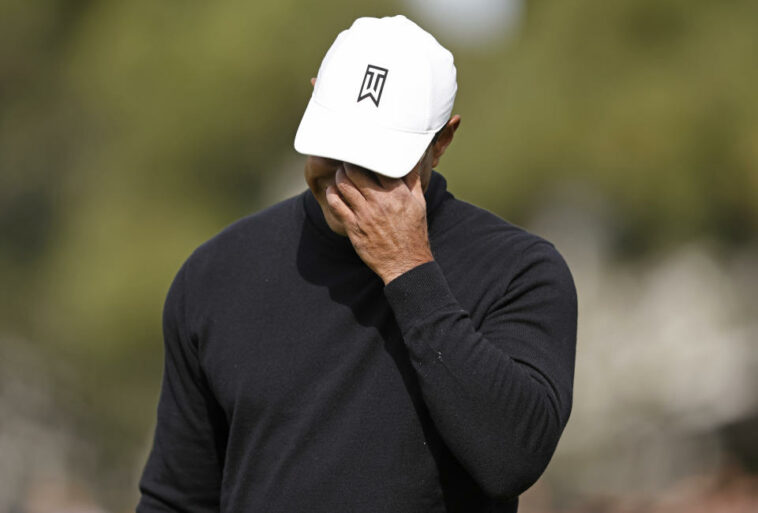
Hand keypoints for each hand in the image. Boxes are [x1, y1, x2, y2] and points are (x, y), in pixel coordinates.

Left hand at [325, 164, 433, 283]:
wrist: (405, 263)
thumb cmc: (413, 232)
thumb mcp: (419, 203)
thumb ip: (413, 179)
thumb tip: (413, 159)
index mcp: (397, 193)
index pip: (377, 164)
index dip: (368, 156)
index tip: (364, 154)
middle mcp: (380, 201)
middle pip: (355, 171)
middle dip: (349, 164)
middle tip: (348, 163)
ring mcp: (365, 214)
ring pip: (343, 185)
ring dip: (339, 177)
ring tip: (341, 175)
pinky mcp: (354, 227)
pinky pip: (336, 204)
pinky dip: (332, 194)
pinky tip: (333, 191)